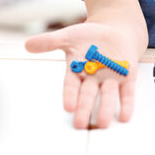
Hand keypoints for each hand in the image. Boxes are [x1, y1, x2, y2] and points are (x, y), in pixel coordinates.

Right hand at [25, 21, 139, 128]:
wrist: (115, 30)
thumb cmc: (90, 36)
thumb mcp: (69, 35)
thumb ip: (50, 42)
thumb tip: (27, 44)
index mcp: (77, 71)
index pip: (72, 85)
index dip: (70, 95)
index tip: (68, 107)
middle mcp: (93, 79)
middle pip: (88, 96)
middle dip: (85, 108)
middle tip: (80, 124)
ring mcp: (111, 79)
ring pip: (107, 96)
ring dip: (105, 109)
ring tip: (102, 123)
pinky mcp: (127, 77)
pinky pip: (127, 92)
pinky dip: (126, 103)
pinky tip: (125, 116)